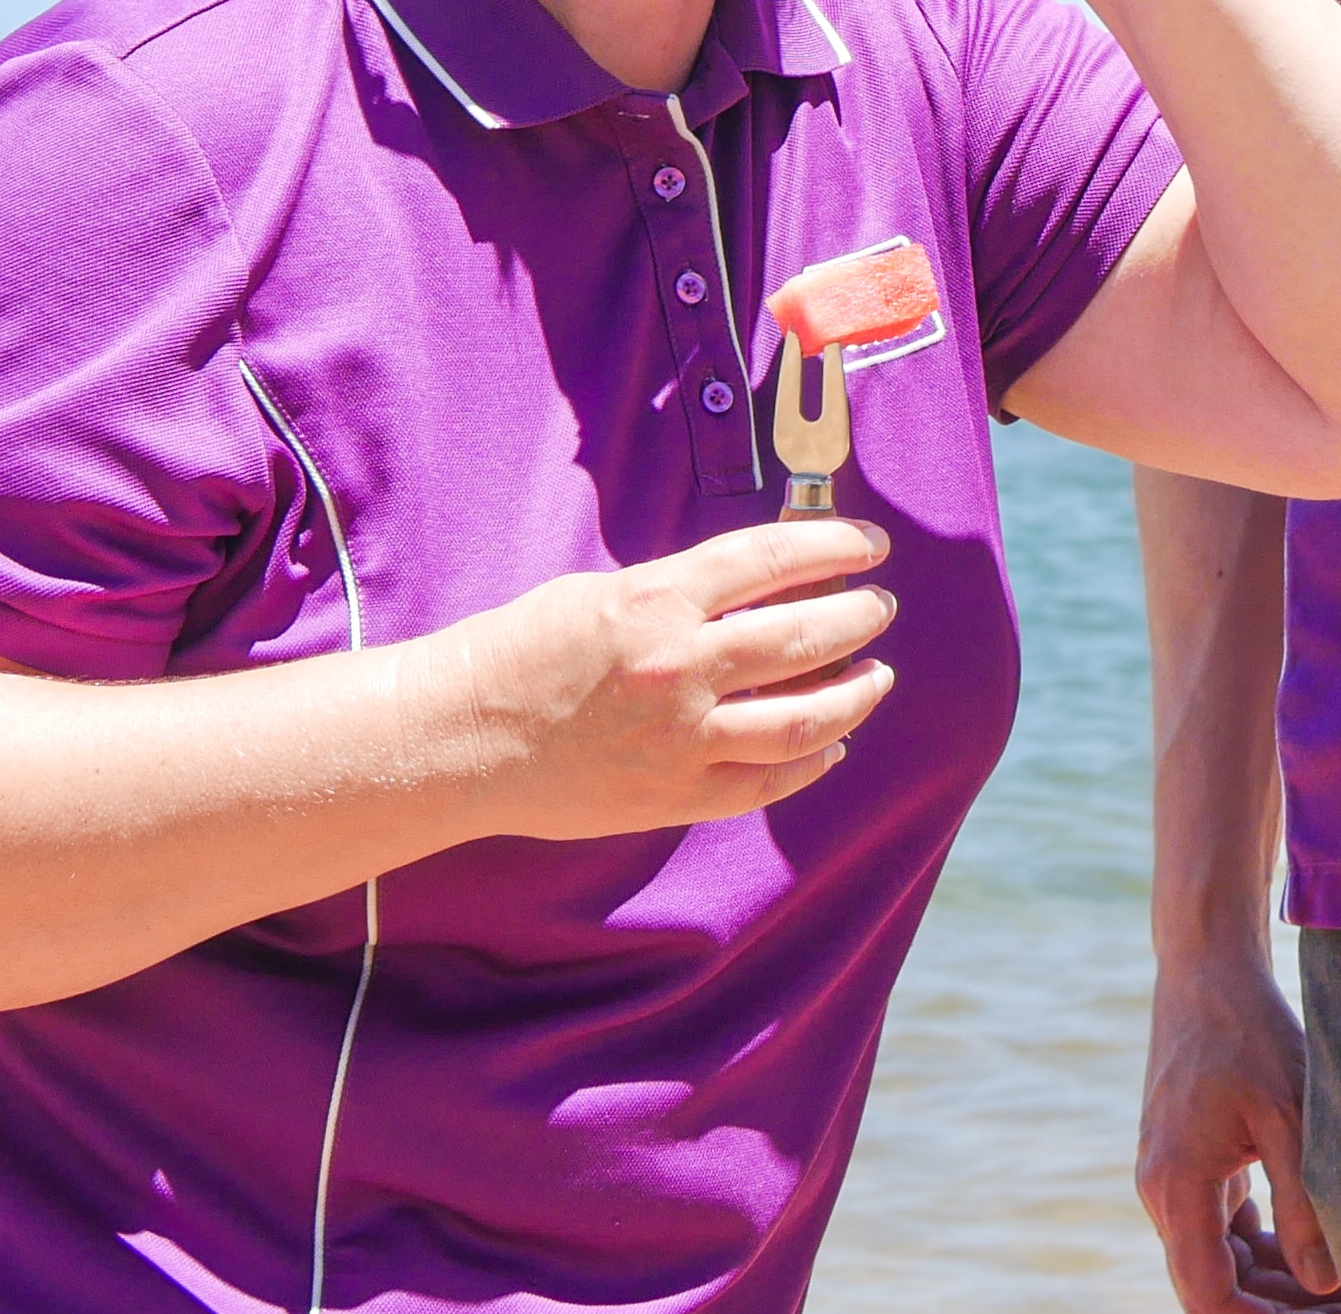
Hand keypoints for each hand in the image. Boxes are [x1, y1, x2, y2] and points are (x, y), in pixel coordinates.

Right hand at [448, 521, 895, 841]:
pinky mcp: (674, 797)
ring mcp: (681, 739)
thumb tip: (762, 585)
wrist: (461, 737)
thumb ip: (681, 591)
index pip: (773, 557)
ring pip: (804, 719)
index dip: (835, 545)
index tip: (871, 544)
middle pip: (804, 636)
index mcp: (658, 600)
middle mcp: (679, 666)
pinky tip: (831, 745)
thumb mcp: (604, 592)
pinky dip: (812, 763)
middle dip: (859, 618)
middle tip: (879, 608)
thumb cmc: (522, 650)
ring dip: (855, 694)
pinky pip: (767, 784)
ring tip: (876, 676)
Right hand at [1139, 948, 1340, 1312]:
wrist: (1207, 968)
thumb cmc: (1250, 1033)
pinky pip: (1218, 1225)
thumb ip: (1305, 1207)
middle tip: (1340, 1306)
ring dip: (1270, 1281)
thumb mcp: (1291, 1117)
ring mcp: (1170, 1176)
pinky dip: (1260, 1246)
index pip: (1208, 1295)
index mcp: (1177, 1186)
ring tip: (1334, 1287)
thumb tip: (1325, 1285)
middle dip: (1273, 1306)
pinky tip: (1309, 1249)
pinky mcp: (1186, 1159)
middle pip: (1212, 1284)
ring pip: (1217, 1257)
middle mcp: (1162, 1190)